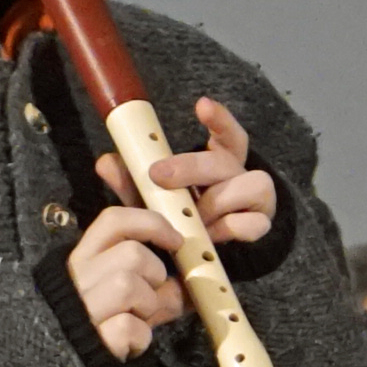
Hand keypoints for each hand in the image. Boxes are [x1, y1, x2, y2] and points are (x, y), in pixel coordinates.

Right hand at [65, 202, 189, 361]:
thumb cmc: (110, 324)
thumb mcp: (133, 297)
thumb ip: (158, 283)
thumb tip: (193, 276)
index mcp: (84, 259)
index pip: (113, 221)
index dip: (150, 223)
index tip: (176, 241)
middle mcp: (76, 279)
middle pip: (131, 254)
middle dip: (154, 274)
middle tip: (150, 298)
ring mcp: (80, 308)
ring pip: (128, 285)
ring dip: (148, 305)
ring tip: (139, 319)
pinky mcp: (89, 339)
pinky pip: (129, 326)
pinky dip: (140, 337)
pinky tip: (131, 343)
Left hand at [101, 95, 276, 253]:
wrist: (199, 261)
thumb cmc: (180, 221)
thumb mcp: (152, 201)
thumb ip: (132, 183)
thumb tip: (105, 162)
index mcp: (218, 164)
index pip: (227, 135)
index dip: (219, 118)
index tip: (201, 105)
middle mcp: (240, 177)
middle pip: (226, 161)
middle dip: (192, 166)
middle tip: (159, 176)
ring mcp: (256, 202)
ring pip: (252, 185)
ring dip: (217, 200)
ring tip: (193, 217)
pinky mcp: (261, 225)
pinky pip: (255, 222)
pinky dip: (231, 227)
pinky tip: (211, 234)